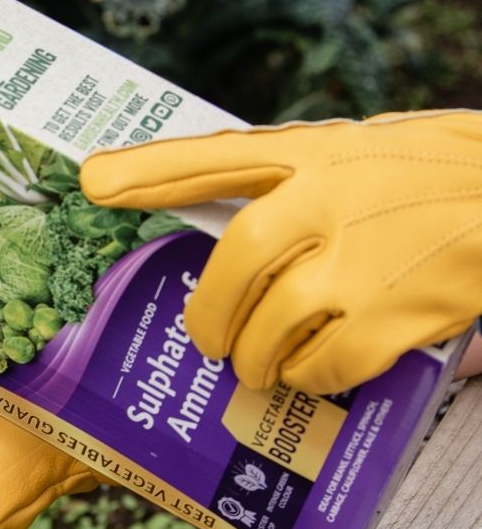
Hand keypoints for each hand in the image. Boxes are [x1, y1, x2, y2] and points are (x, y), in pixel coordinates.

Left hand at [80, 110, 481, 393]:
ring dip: (253, 358)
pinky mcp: (393, 315)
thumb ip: (293, 180)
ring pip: (270, 325)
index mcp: (318, 154)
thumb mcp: (360, 152)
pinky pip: (321, 363)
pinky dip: (306, 376)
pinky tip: (309, 372)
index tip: (91, 181)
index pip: (217, 157)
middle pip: (234, 265)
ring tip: (255, 367)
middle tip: (209, 342)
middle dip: (210, 316)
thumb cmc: (437, 174)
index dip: (150, 170)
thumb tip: (230, 224)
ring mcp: (361, 260)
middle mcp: (330, 200)